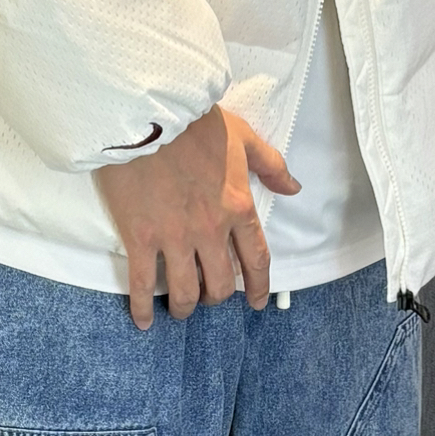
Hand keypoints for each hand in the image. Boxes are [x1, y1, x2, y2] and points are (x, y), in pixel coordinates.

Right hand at [96, 106, 298, 331]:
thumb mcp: (243, 137)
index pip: (256, 259)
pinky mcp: (141, 237)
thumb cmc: (194, 122)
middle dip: (216, 297)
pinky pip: (144, 283)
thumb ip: (270, 166)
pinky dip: (144, 307)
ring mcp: (174, 237)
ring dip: (185, 307)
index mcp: (238, 207)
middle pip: (220, 283)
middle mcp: (210, 230)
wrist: (147, 114)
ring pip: (185, 290)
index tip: (257, 303)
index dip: (258, 287)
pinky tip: (145, 321)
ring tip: (179, 310)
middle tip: (207, 298)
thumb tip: (293, 189)